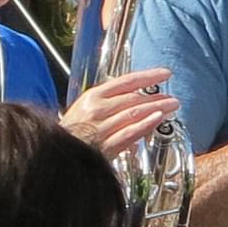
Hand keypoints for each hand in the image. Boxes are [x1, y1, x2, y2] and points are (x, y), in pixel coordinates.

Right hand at [61, 68, 179, 157]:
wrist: (55, 153)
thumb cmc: (70, 132)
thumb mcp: (85, 108)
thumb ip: (108, 103)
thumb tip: (133, 101)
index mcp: (93, 96)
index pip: (126, 81)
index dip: (148, 76)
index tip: (165, 74)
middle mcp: (98, 108)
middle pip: (134, 98)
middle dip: (156, 97)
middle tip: (172, 98)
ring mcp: (101, 127)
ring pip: (134, 114)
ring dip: (156, 109)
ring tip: (171, 107)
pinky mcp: (104, 145)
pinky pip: (128, 133)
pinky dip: (144, 125)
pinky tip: (157, 120)